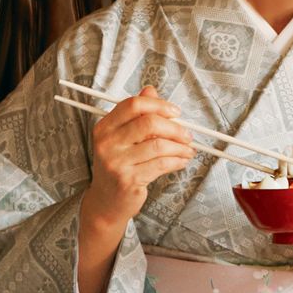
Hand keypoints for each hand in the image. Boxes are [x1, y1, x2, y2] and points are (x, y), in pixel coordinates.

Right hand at [82, 87, 195, 230]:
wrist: (105, 202)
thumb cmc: (119, 165)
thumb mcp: (122, 137)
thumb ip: (137, 114)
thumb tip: (151, 90)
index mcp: (105, 127)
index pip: (133, 105)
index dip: (159, 105)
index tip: (175, 112)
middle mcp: (107, 143)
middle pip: (148, 122)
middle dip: (175, 127)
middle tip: (187, 134)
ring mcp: (116, 162)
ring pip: (159, 145)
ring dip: (180, 147)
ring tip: (188, 150)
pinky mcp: (128, 180)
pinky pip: (162, 164)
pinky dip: (177, 161)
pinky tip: (181, 161)